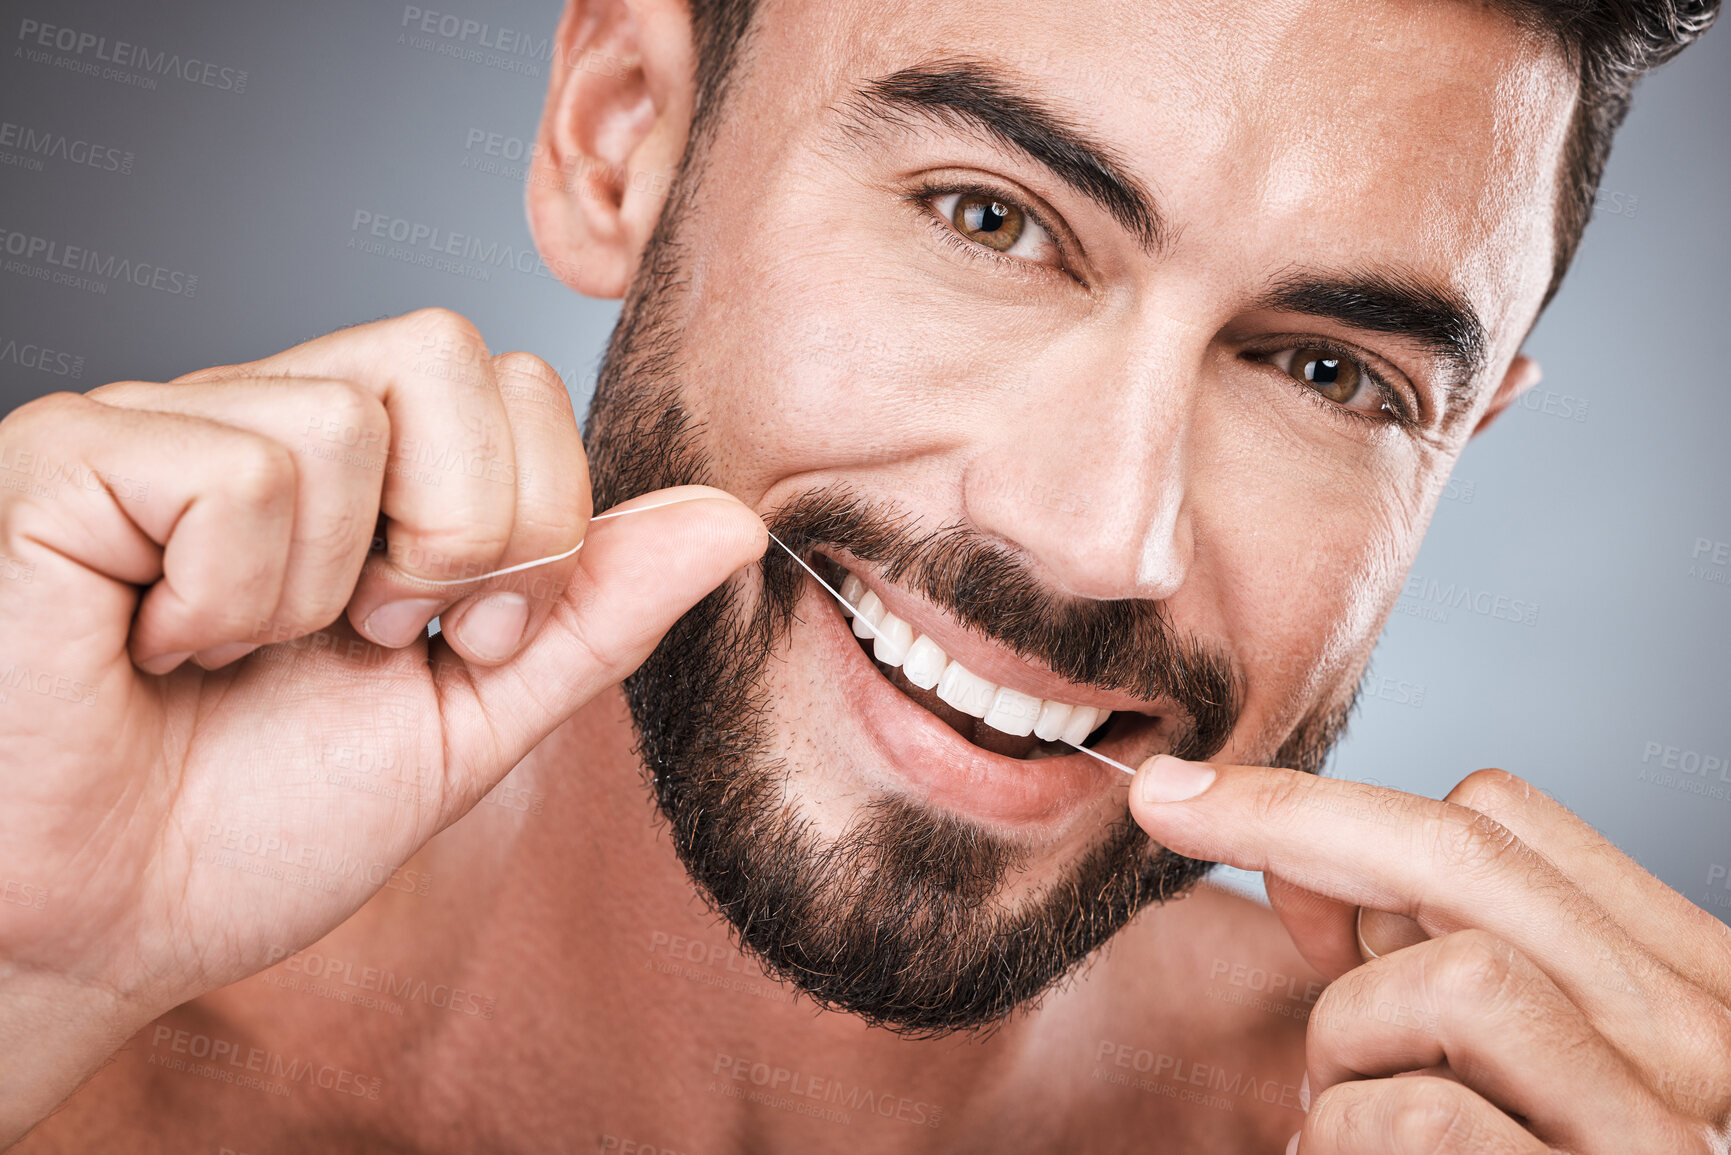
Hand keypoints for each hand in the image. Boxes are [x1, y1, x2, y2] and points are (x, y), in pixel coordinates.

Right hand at [0, 309, 764, 1140]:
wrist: (107, 924)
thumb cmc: (262, 824)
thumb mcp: (472, 719)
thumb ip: (593, 612)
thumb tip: (733, 517)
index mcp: (372, 474)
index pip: (518, 383)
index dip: (533, 522)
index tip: (458, 639)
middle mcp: (274, 420)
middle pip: (455, 353)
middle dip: (463, 537)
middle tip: (372, 635)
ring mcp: (169, 425)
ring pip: (352, 414)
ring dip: (327, 589)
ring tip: (236, 653)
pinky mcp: (72, 456)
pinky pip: (238, 465)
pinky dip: (227, 597)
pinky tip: (158, 644)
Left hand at [1128, 756, 1730, 1152]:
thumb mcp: (1508, 1070)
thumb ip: (1434, 972)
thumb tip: (1304, 871)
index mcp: (1689, 989)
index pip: (1514, 824)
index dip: (1358, 812)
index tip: (1246, 835)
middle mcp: (1708, 1046)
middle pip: (1470, 857)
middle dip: (1289, 813)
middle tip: (1167, 808)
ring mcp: (1662, 1135)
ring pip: (1450, 980)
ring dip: (1345, 1039)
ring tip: (1338, 1117)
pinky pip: (1419, 1117)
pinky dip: (1344, 1135)